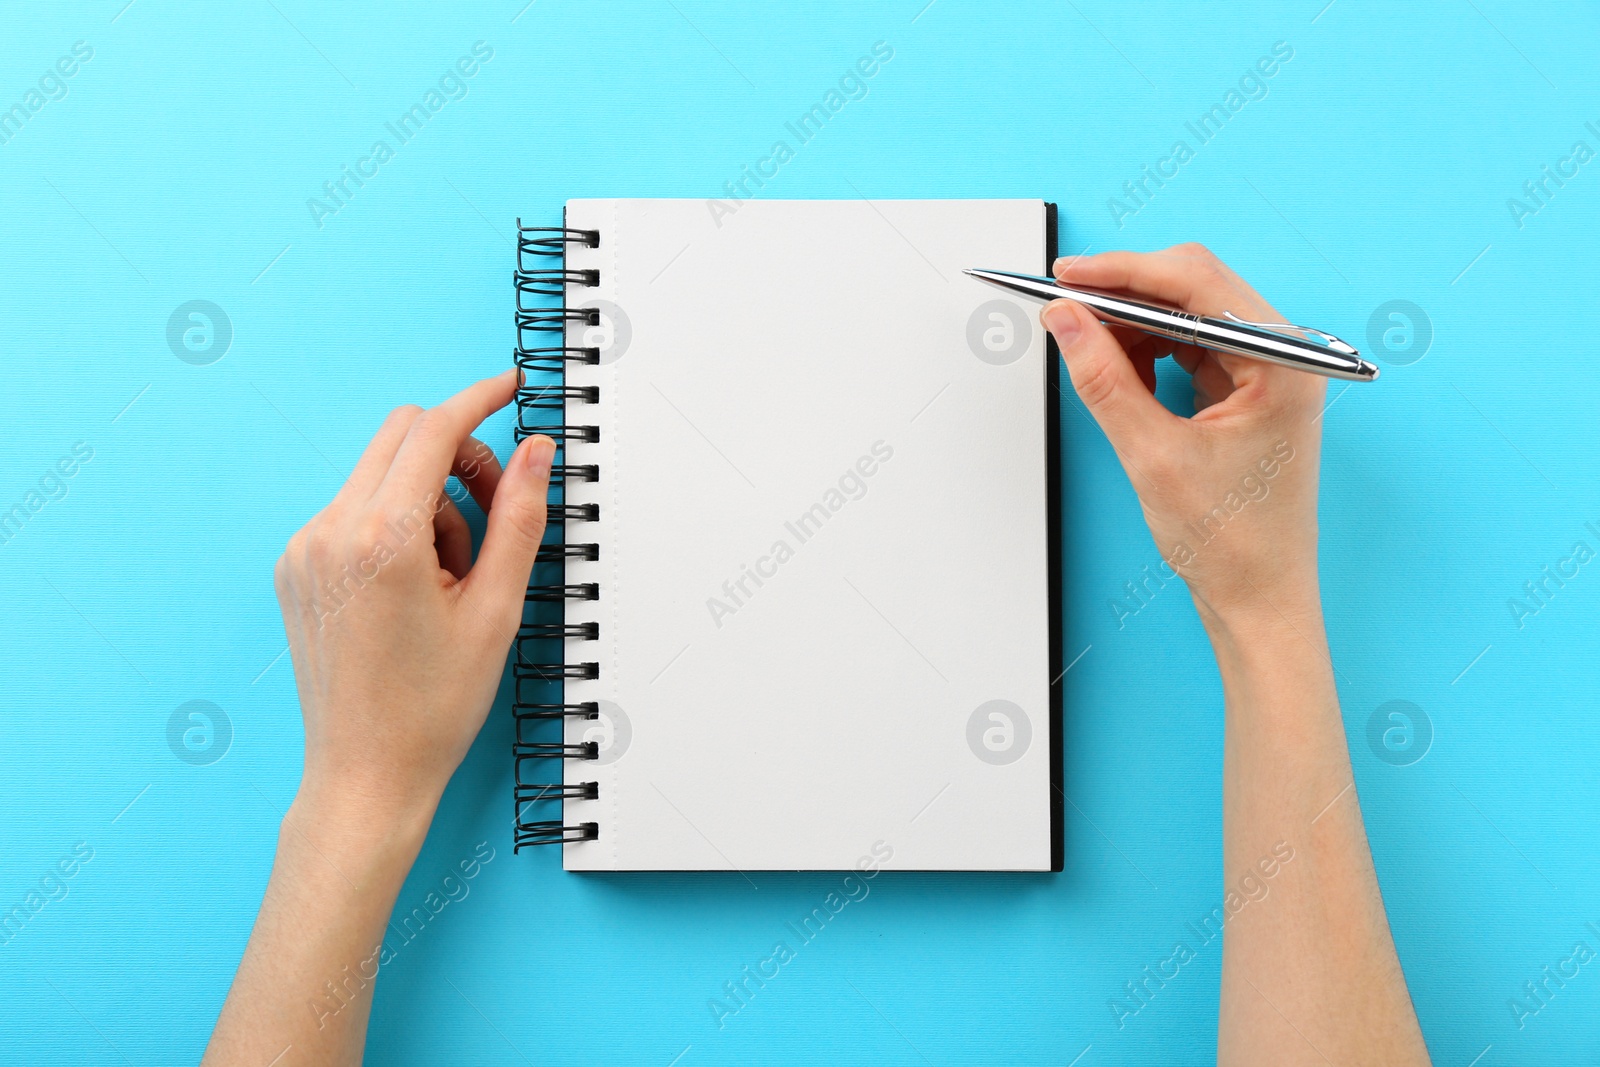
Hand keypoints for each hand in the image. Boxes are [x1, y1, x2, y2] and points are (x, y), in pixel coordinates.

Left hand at [273, 369, 554, 825]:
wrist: (366, 776)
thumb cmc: (433, 707)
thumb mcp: (496, 609)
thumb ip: (519, 517)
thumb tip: (536, 450)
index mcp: (382, 538)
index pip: (432, 430)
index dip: (479, 400)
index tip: (511, 389)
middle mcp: (330, 531)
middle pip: (400, 436)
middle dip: (457, 453)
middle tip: (497, 507)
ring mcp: (303, 549)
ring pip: (378, 473)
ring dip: (426, 495)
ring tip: (454, 574)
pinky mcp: (294, 568)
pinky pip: (352, 509)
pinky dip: (394, 522)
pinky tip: (417, 584)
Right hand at [1042, 244, 1325, 630]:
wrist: (1259, 599)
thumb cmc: (1231, 542)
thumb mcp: (1152, 456)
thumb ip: (1105, 380)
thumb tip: (1067, 321)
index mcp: (1282, 363)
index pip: (1196, 283)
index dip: (1124, 272)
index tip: (1068, 276)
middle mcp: (1285, 356)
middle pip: (1194, 288)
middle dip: (1125, 293)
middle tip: (1064, 308)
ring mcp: (1268, 370)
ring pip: (1189, 313)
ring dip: (1134, 321)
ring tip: (1087, 345)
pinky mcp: (1248, 389)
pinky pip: (1192, 344)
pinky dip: (1149, 348)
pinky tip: (1119, 368)